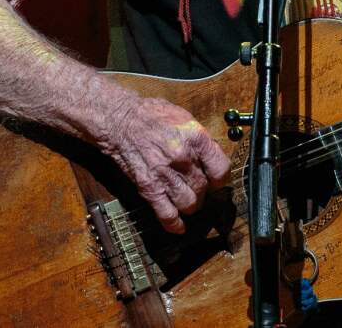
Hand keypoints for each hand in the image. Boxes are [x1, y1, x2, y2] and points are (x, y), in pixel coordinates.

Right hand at [100, 96, 231, 233]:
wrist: (120, 120)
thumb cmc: (151, 115)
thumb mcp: (184, 118)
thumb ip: (200, 140)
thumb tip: (212, 156)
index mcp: (195, 138)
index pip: (221, 169)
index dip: (221, 179)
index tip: (218, 181)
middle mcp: (183, 158)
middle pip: (204, 189)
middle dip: (204, 192)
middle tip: (199, 190)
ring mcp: (165, 175)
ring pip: (189, 204)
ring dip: (191, 206)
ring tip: (188, 201)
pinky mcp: (148, 188)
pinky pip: (167, 214)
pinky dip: (174, 224)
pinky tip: (179, 226)